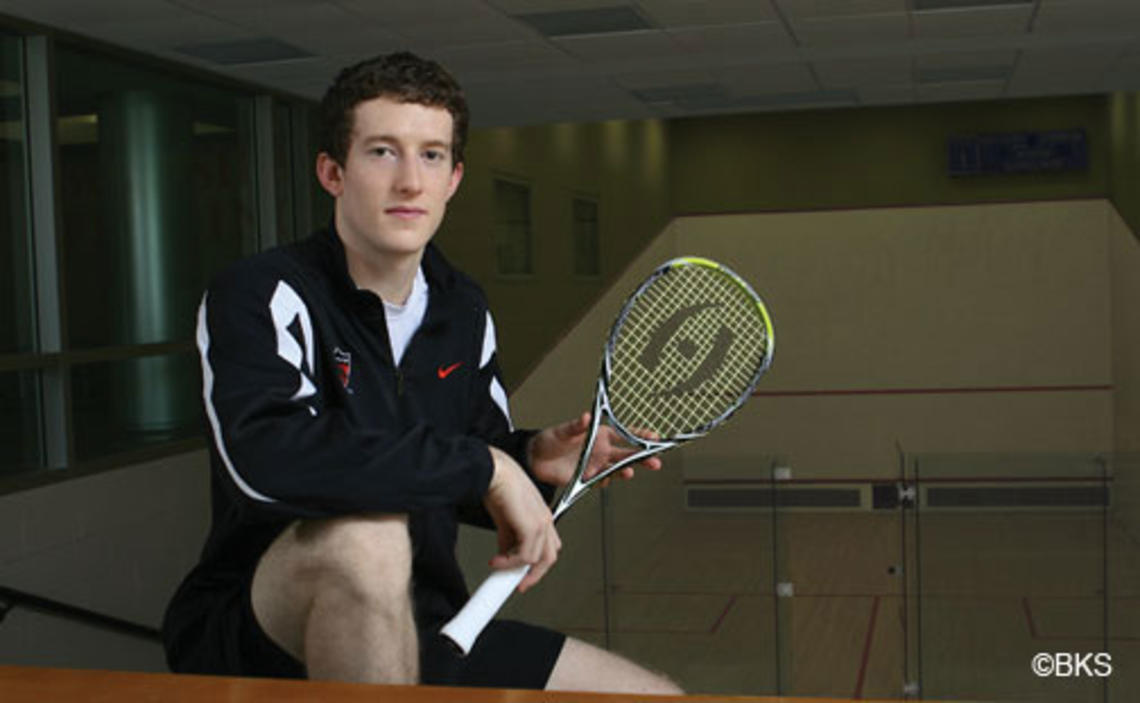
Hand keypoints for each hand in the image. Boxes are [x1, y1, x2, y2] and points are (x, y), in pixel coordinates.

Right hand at [482, 446, 560, 591]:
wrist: (491, 470)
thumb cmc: (497, 485)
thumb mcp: (504, 518)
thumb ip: (508, 537)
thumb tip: (505, 553)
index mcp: (541, 516)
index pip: (546, 548)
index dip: (534, 565)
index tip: (520, 577)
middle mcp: (545, 520)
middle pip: (549, 557)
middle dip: (533, 574)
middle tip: (516, 584)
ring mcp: (541, 522)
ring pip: (539, 559)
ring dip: (517, 570)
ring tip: (499, 572)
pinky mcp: (532, 525)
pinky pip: (526, 556)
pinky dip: (510, 563)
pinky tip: (496, 562)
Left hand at [529, 412, 662, 487]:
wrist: (535, 460)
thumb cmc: (550, 440)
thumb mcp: (562, 431)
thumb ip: (575, 426)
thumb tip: (585, 417)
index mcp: (600, 435)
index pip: (625, 434)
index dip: (640, 436)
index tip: (654, 438)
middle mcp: (601, 450)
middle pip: (627, 454)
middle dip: (642, 457)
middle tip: (655, 461)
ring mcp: (596, 465)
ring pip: (617, 469)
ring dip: (625, 471)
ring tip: (630, 472)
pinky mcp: (587, 478)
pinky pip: (601, 481)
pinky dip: (605, 481)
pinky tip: (606, 480)